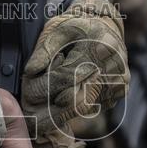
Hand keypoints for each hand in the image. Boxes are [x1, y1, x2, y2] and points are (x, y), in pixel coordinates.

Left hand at [21, 0, 128, 136]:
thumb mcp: (58, 29)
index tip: (27, 101)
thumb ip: (44, 50)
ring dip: (63, 114)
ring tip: (43, 118)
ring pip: (85, 107)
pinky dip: (77, 107)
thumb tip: (30, 71)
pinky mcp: (119, 91)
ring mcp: (118, 81)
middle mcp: (113, 67)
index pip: (66, 78)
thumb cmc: (79, 26)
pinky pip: (94, 106)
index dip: (44, 89)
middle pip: (77, 99)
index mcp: (98, 48)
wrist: (106, 25)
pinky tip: (65, 101)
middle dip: (52, 112)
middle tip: (33, 122)